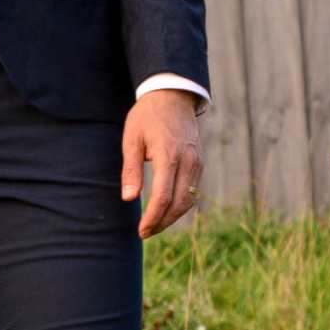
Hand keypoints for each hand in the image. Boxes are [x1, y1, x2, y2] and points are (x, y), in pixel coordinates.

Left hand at [118, 90, 203, 238]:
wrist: (172, 96)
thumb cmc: (147, 117)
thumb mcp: (132, 139)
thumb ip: (131, 170)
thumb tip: (129, 198)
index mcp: (169, 155)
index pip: (163, 196)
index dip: (152, 217)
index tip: (141, 230)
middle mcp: (188, 161)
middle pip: (179, 203)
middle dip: (163, 222)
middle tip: (145, 232)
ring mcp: (197, 162)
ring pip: (189, 199)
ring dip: (173, 216)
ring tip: (154, 225)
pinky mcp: (199, 163)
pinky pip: (193, 190)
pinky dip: (181, 204)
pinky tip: (166, 210)